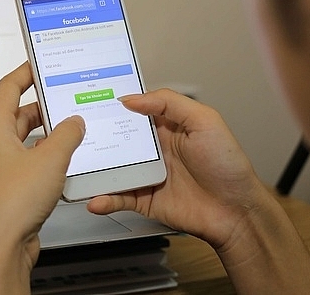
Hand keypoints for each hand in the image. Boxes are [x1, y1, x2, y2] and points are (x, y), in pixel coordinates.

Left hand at [0, 63, 84, 293]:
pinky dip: (48, 156)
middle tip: (66, 98)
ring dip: (49, 134)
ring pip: (28, 139)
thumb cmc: (12, 203)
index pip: (8, 88)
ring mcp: (2, 167)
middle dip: (43, 106)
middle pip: (19, 114)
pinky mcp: (11, 186)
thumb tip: (74, 121)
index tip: (38, 62)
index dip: (24, 72)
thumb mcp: (50, 159)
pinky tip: (67, 161)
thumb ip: (66, 135)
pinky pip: (32, 161)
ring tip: (73, 129)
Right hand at [87, 89, 267, 248]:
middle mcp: (153, 150)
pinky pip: (119, 198)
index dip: (113, 104)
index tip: (90, 98)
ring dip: (94, 169)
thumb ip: (169, 102)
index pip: (133, 111)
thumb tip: (132, 98)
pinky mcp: (145, 201)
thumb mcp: (204, 121)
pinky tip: (95, 199)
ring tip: (75, 167)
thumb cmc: (227, 164)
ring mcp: (147, 175)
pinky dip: (105, 199)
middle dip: (95, 135)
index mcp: (166, 127)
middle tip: (72, 131)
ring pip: (112, 169)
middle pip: (116, 139)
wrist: (237, 211)